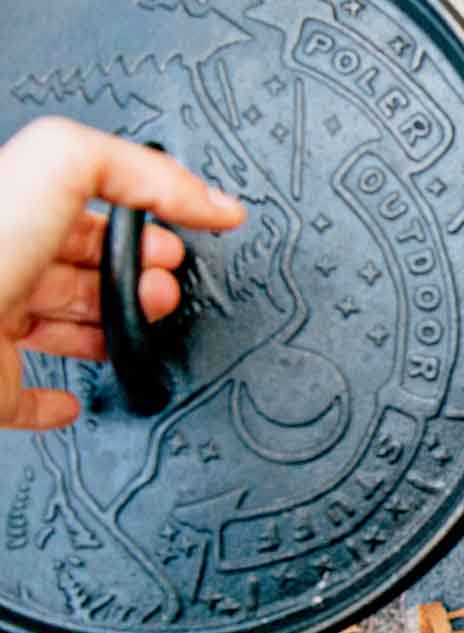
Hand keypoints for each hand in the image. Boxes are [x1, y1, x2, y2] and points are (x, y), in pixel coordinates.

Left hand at [0, 117, 245, 429]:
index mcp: (14, 211)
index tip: (186, 224)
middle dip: (135, 270)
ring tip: (144, 325)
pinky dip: (53, 402)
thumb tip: (206, 197)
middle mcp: (0, 264)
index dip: (140, 211)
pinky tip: (72, 401)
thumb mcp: (60, 163)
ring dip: (111, 326)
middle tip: (168, 278)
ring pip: (61, 324)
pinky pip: (22, 397)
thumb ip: (132, 166)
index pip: (81, 204)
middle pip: (78, 264)